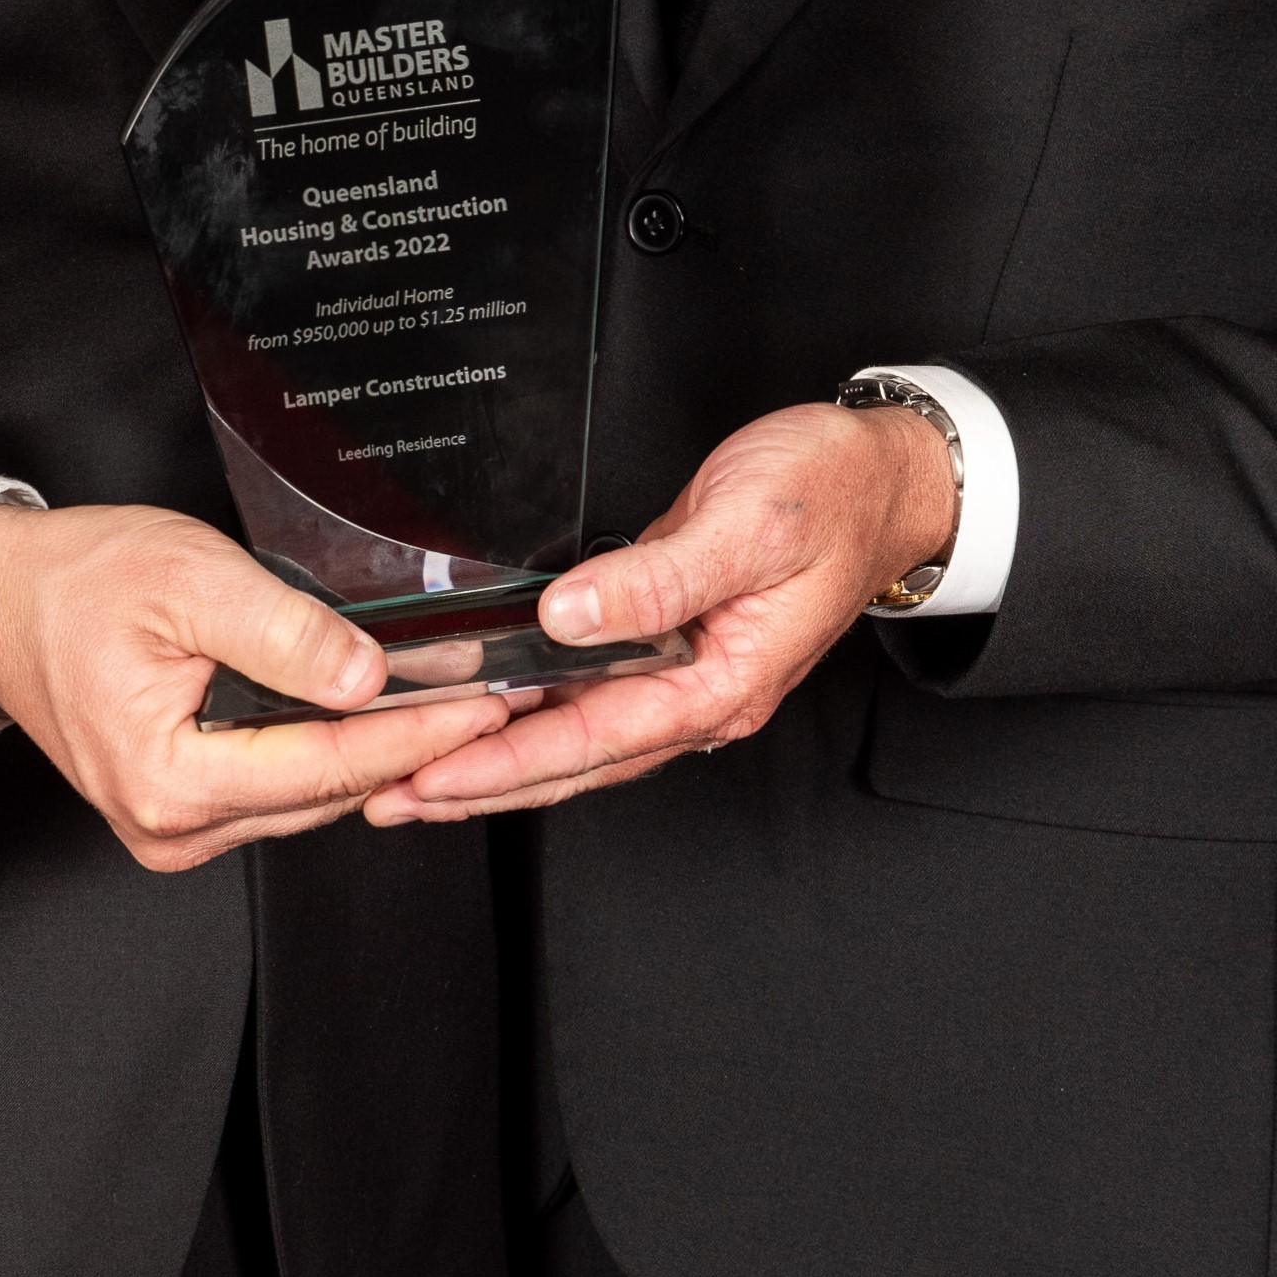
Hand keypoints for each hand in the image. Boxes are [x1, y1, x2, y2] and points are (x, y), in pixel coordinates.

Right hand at [0, 499, 512, 873]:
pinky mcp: (180, 809)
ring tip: (456, 703)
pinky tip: (376, 716)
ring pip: (308, 795)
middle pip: (326, 790)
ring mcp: (175, 827)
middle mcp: (174, 826)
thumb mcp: (189, 581)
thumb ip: (283, 633)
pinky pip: (277, 788)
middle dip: (414, 745)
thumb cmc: (76, 583)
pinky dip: (328, 752)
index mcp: (172, 781)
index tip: (490, 706)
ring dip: (377, 751)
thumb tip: (368, 678)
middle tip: (499, 700)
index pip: (328, 766)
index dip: (420, 735)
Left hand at [367, 399, 957, 828]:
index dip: (508, 765)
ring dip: (499, 762)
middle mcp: (702, 696)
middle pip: (578, 764)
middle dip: (482, 788)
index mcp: (725, 684)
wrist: (884, 475)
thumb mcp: (750, 525)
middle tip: (392, 801)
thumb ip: (661, 579)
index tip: (434, 778)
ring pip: (580, 740)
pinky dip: (533, 715)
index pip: (596, 741)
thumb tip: (571, 617)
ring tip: (418, 776)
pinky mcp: (672, 641)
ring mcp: (687, 674)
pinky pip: (591, 697)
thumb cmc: (832, 495)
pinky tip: (489, 713)